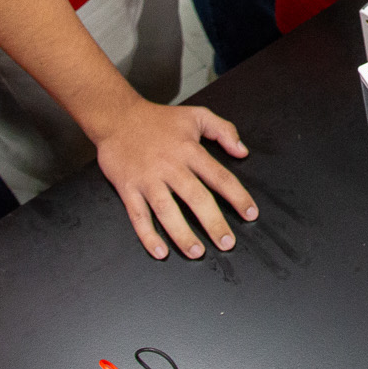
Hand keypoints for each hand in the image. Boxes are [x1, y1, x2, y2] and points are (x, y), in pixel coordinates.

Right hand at [93, 101, 256, 260]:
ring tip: (197, 252)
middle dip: (214, 223)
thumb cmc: (159, 119)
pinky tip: (160, 252)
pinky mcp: (128, 189)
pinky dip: (148, 235)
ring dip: (183, 234)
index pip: (219, 177)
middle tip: (227, 243)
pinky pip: (138, 216)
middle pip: (196, 198)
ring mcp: (148, 179)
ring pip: (167, 211)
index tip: (250, 214)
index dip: (237, 196)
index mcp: (189, 150)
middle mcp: (170, 167)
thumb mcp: (196, 115)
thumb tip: (242, 151)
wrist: (117, 117)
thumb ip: (224, 130)